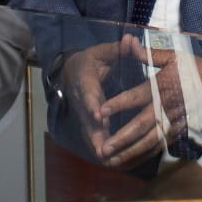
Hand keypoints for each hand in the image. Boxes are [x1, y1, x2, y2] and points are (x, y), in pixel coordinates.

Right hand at [55, 40, 128, 163]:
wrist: (70, 71)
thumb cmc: (91, 60)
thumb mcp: (102, 51)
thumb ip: (118, 49)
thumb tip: (131, 39)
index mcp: (85, 80)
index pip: (89, 93)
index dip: (93, 104)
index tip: (99, 115)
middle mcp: (82, 100)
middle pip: (87, 119)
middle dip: (94, 134)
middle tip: (102, 149)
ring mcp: (83, 113)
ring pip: (89, 131)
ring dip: (97, 146)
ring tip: (107, 160)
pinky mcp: (87, 121)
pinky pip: (93, 135)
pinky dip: (100, 148)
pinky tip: (111, 161)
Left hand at [95, 36, 201, 169]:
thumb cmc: (198, 69)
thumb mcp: (175, 56)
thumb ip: (149, 54)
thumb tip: (129, 42)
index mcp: (162, 86)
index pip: (136, 96)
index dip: (119, 104)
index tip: (101, 111)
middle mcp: (166, 107)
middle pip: (141, 126)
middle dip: (122, 138)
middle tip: (103, 148)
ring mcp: (174, 122)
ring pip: (150, 141)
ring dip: (131, 152)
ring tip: (113, 160)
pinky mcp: (180, 131)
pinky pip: (160, 146)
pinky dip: (145, 155)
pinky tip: (131, 162)